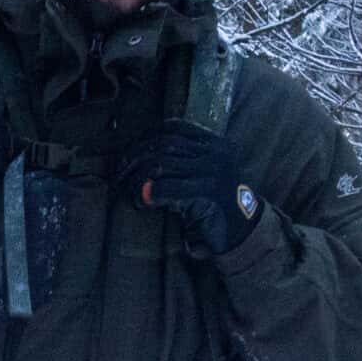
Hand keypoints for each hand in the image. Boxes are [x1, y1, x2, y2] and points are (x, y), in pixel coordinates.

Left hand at [120, 121, 260, 254]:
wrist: (242, 232)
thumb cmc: (214, 205)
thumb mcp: (200, 175)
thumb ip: (181, 161)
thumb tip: (139, 154)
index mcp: (214, 144)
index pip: (174, 128)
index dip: (146, 137)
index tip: (128, 152)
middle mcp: (215, 153)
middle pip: (164, 144)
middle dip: (135, 158)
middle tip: (119, 175)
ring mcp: (214, 171)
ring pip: (162, 164)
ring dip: (138, 178)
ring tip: (128, 192)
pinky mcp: (209, 192)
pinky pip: (169, 186)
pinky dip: (149, 192)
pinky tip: (141, 201)